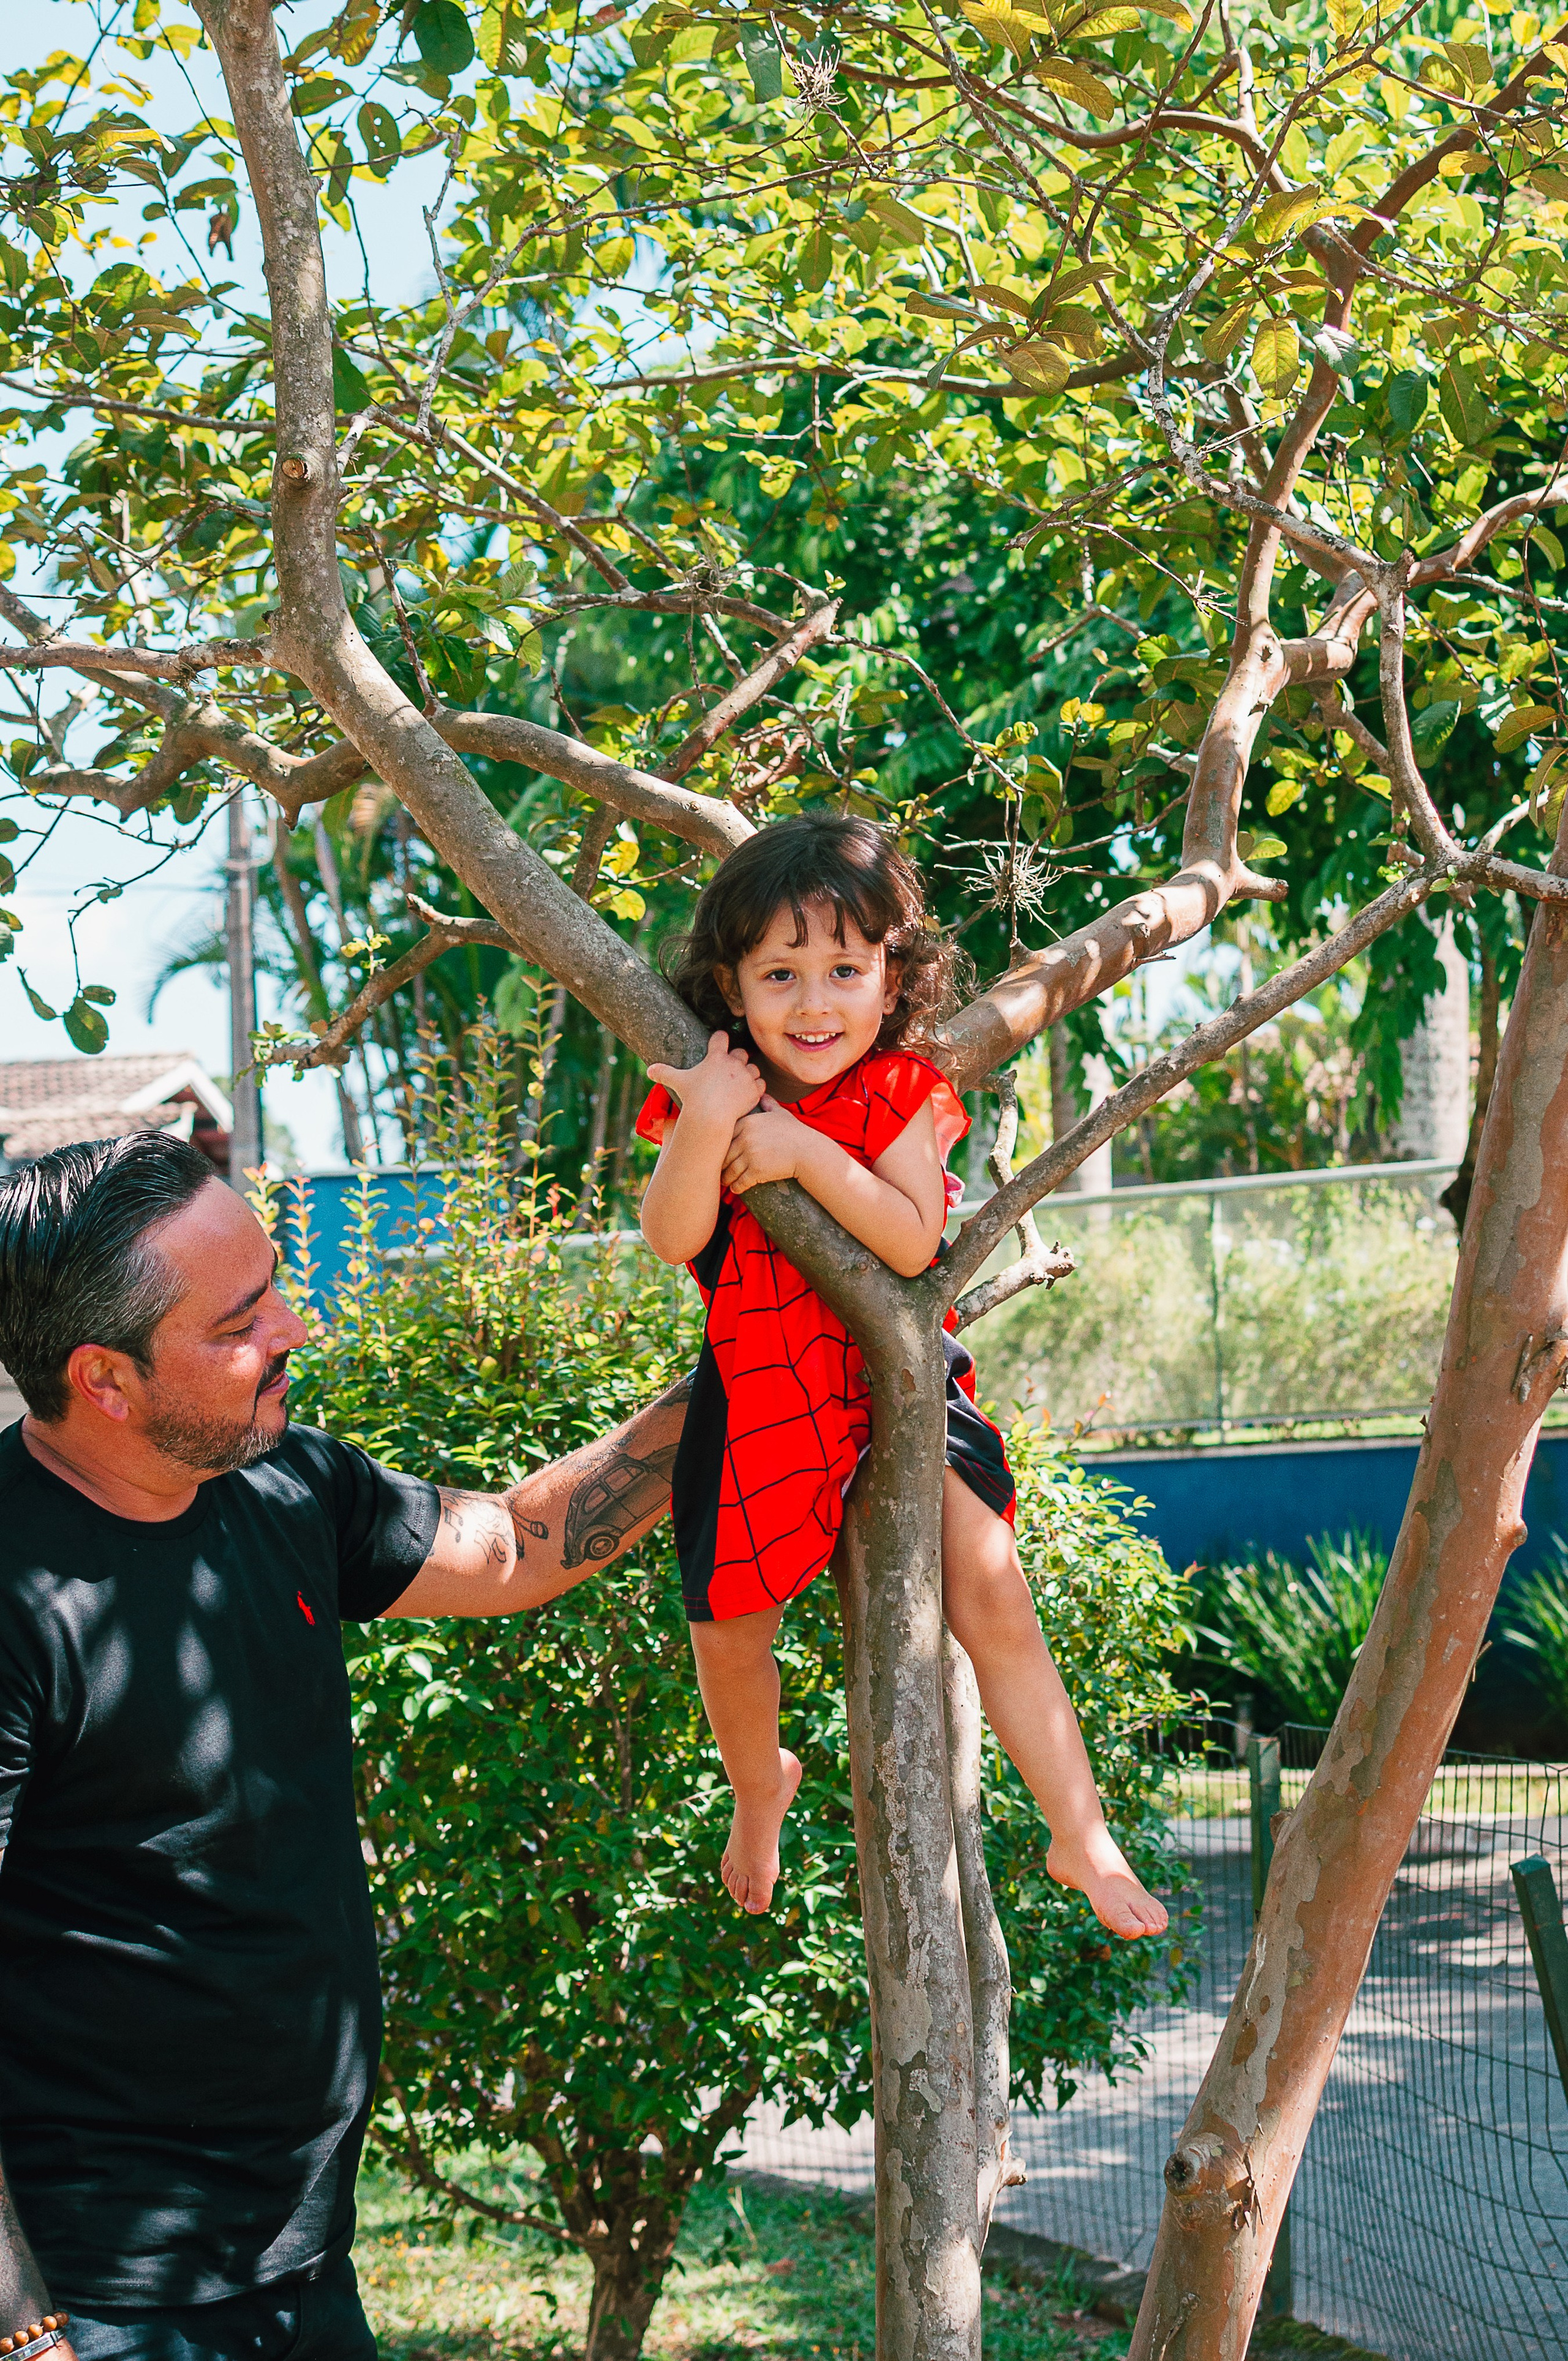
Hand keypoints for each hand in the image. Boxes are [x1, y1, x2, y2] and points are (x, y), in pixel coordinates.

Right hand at [647, 1033, 763, 1134]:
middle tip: (730, 1069)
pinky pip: (761, 1083)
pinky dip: (756, 1087)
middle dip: (737, 1058)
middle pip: (741, 1052)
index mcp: (716, 1056)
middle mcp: (734, 1063)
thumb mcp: (677, 1082)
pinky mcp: (754, 1090)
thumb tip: (648, 1070)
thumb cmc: (693, 1098)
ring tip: (740, 1083)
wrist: (711, 1116)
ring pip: (753, 1068)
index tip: (720, 1041)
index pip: (721, 1037)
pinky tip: (749, 1093)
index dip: (720, 1038)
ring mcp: (746, 1076)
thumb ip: (663, 1073)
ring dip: (748, 1073)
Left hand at [721, 1098, 806, 1192]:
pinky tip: (736, 1189)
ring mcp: (750, 1155)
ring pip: (730, 1170)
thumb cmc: (795, 1132)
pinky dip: (737, 1187)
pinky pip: (740, 1182)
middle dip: (721, 1164)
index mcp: (747, 1123)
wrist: (808, 1151)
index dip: (721, 1146)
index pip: (725, 1136)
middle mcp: (745, 1138)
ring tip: (726, 1181)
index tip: (720, 1153)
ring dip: (726, 1178)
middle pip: (724, 1154)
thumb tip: (763, 1094)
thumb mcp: (781, 1114)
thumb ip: (769, 1104)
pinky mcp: (756, 1171)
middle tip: (719, 1170)